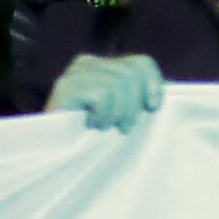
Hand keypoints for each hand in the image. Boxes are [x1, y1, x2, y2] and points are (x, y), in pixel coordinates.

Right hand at [50, 54, 165, 135]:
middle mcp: (87, 63)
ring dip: (115, 114)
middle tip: (122, 127)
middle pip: (132, 74)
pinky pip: (102, 94)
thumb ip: (138, 99)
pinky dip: (102, 114)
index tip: (152, 108)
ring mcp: (74, 73)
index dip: (153, 86)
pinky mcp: (65, 87)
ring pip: (119, 84)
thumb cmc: (91, 138)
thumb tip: (164, 95)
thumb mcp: (122, 114)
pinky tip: (89, 124)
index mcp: (102, 65)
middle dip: (132, 107)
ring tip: (102, 126)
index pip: (142, 63)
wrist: (54, 155)